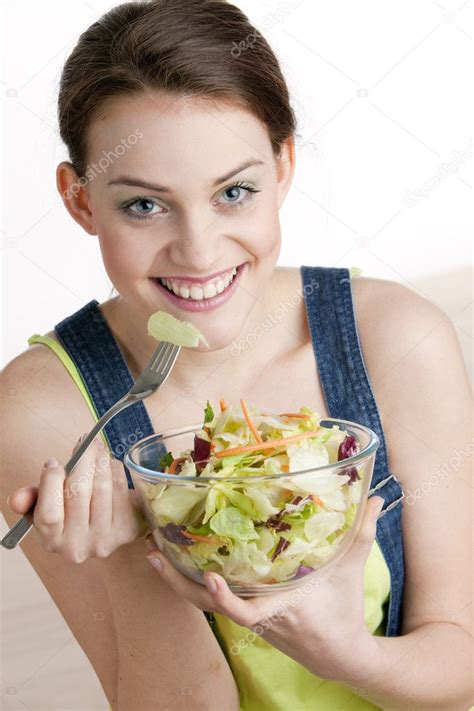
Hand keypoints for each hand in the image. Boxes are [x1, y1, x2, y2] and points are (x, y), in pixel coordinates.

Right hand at [7, 434, 148, 561]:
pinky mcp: (126, 530)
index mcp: (52, 542)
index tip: (55, 462)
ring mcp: (104, 540)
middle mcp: (77, 547)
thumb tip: (16, 499)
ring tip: (98, 446)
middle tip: (86, 440)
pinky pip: (120, 490)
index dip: (51, 484)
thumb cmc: (72, 512)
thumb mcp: (46, 507)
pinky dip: (115, 471)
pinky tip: (110, 463)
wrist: (109, 526)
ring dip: (101, 460)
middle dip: (82, 459)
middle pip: (78, 494)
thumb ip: (31, 500)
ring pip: (102, 488)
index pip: (48, 514)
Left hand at [144, 495, 384, 683]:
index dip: (224, 598)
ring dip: (176, 582)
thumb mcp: (352, 570)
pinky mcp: (246, 617)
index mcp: (282, 606)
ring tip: (152, 555)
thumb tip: (376, 495)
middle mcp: (258, 615)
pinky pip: (212, 603)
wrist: (340, 656)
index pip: (246, 610)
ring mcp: (248, 618)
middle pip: (209, 606)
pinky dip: (192, 585)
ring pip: (204, 605)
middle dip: (177, 583)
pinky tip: (179, 564)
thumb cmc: (344, 611)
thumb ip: (362, 532)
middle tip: (151, 553)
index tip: (209, 578)